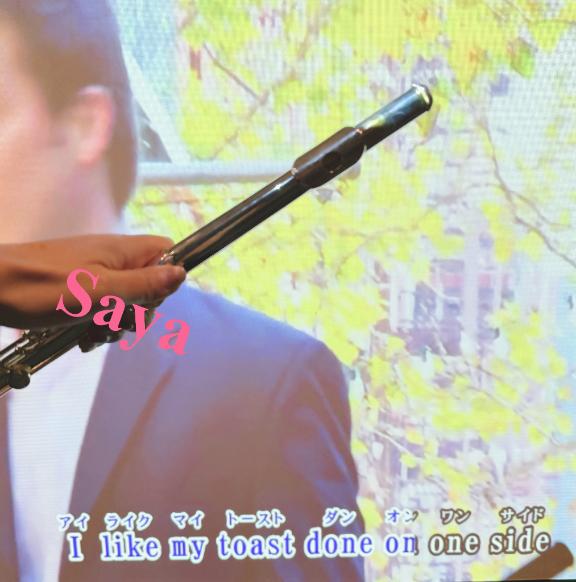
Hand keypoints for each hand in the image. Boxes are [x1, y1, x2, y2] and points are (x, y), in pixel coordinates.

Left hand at [0, 234, 185, 328]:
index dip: (167, 277)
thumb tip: (182, 273)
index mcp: (122, 251)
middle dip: (139, 310)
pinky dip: (97, 324)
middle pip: (148, 282)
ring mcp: (92, 273)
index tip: (150, 302)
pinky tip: (81, 338)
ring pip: (124, 299)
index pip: (166, 252)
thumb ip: (144, 285)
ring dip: (116, 323)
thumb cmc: (42, 289)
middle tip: (118, 324)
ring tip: (93, 336)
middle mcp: (111, 258)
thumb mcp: (101, 292)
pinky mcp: (76, 288)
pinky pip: (101, 306)